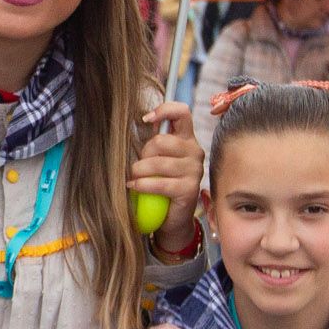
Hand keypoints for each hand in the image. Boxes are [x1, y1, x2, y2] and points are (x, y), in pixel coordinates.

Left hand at [131, 102, 204, 253]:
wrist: (171, 217)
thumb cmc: (161, 184)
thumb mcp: (157, 159)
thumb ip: (154, 142)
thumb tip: (142, 121)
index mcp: (187, 139)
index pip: (182, 112)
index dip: (164, 110)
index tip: (146, 119)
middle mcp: (194, 152)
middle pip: (161, 141)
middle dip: (143, 153)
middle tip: (138, 166)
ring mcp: (194, 171)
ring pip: (158, 162)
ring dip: (139, 171)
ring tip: (133, 177)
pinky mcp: (189, 189)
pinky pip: (160, 183)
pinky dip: (142, 185)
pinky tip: (134, 187)